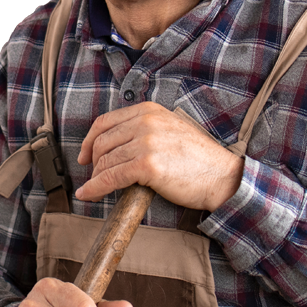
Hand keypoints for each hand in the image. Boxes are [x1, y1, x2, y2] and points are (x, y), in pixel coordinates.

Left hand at [75, 102, 244, 210]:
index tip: (85, 155)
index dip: (89, 140)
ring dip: (95, 178)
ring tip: (95, 188)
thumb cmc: (199, 159)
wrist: (221, 176)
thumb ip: (145, 129)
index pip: (105, 122)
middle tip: (93, 176)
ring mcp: (146, 143)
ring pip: (105, 161)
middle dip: (92, 162)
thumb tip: (116, 144)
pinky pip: (111, 177)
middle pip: (102, 142)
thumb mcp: (170, 130)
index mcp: (149, 111)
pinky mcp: (148, 166)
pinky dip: (95, 187)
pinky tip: (89, 195)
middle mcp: (146, 122)